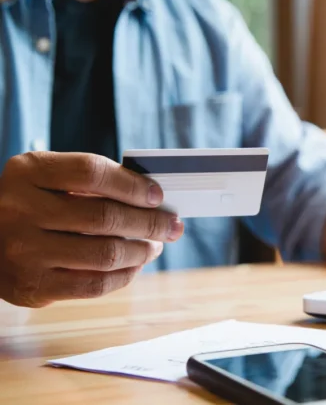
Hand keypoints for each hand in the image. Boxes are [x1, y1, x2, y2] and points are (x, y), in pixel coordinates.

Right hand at [0, 152, 184, 307]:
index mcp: (27, 172)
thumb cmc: (29, 205)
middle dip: (149, 222)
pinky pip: (94, 284)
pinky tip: (134, 265)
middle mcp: (20, 209)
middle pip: (104, 216)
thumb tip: (152, 199)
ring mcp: (24, 251)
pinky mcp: (32, 286)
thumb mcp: (45, 179)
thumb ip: (90, 181)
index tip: (158, 196)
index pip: (92, 172)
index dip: (132, 184)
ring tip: (154, 245)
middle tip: (171, 225)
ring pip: (105, 253)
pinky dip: (124, 275)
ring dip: (142, 251)